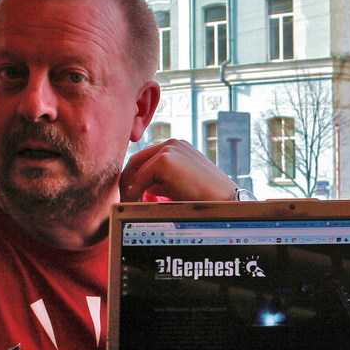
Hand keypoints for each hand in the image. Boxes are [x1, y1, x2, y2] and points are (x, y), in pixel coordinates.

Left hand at [119, 139, 236, 202]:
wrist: (225, 201)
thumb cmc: (207, 197)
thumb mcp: (182, 183)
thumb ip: (162, 180)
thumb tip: (140, 189)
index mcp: (178, 147)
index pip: (146, 158)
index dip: (136, 176)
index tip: (131, 194)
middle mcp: (172, 144)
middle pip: (136, 160)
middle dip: (128, 181)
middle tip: (125, 201)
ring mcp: (168, 149)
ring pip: (136, 170)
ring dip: (130, 189)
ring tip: (132, 206)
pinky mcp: (164, 160)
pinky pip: (139, 179)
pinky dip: (135, 194)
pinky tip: (138, 205)